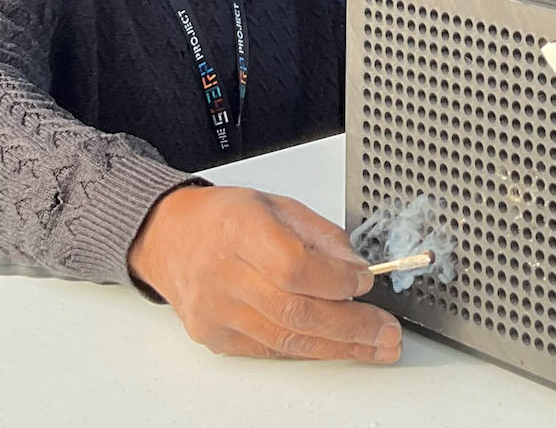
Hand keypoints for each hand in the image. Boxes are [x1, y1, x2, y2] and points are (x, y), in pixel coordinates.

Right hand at [128, 184, 401, 361]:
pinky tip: (338, 346)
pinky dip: (310, 347)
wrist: (168, 240)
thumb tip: (357, 269)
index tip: (366, 281)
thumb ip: (322, 236)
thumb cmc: (223, 219)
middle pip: (295, 312)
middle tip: (387, 332)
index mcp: (240, 231)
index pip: (293, 267)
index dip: (336, 280)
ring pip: (286, 339)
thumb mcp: (278, 205)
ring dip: (339, 347)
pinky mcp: (216, 338)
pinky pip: (272, 349)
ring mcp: (217, 312)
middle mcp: (223, 275)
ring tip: (376, 347)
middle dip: (351, 326)